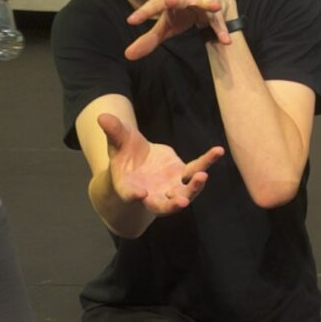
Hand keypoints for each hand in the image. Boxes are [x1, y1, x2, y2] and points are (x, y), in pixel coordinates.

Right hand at [98, 110, 222, 214]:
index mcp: (130, 189)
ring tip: (203, 176)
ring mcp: (170, 187)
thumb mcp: (118, 142)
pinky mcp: (183, 176)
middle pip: (162, 205)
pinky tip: (218, 151)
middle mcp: (152, 194)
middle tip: (182, 202)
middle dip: (172, 205)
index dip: (134, 196)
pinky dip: (207, 162)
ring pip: (184, 193)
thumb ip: (113, 132)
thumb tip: (102, 116)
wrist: (138, 162)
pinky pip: (197, 170)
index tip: (139, 194)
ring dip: (194, 187)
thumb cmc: (124, 155)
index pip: (131, 195)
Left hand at [123, 0, 235, 60]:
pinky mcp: (216, 7)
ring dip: (208, 4)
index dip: (143, 12)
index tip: (132, 21)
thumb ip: (149, 39)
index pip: (154, 4)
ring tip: (214, 7)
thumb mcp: (166, 24)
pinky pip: (218, 20)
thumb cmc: (181, 10)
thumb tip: (128, 55)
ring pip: (204, 2)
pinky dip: (222, 30)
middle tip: (170, 1)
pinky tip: (226, 41)